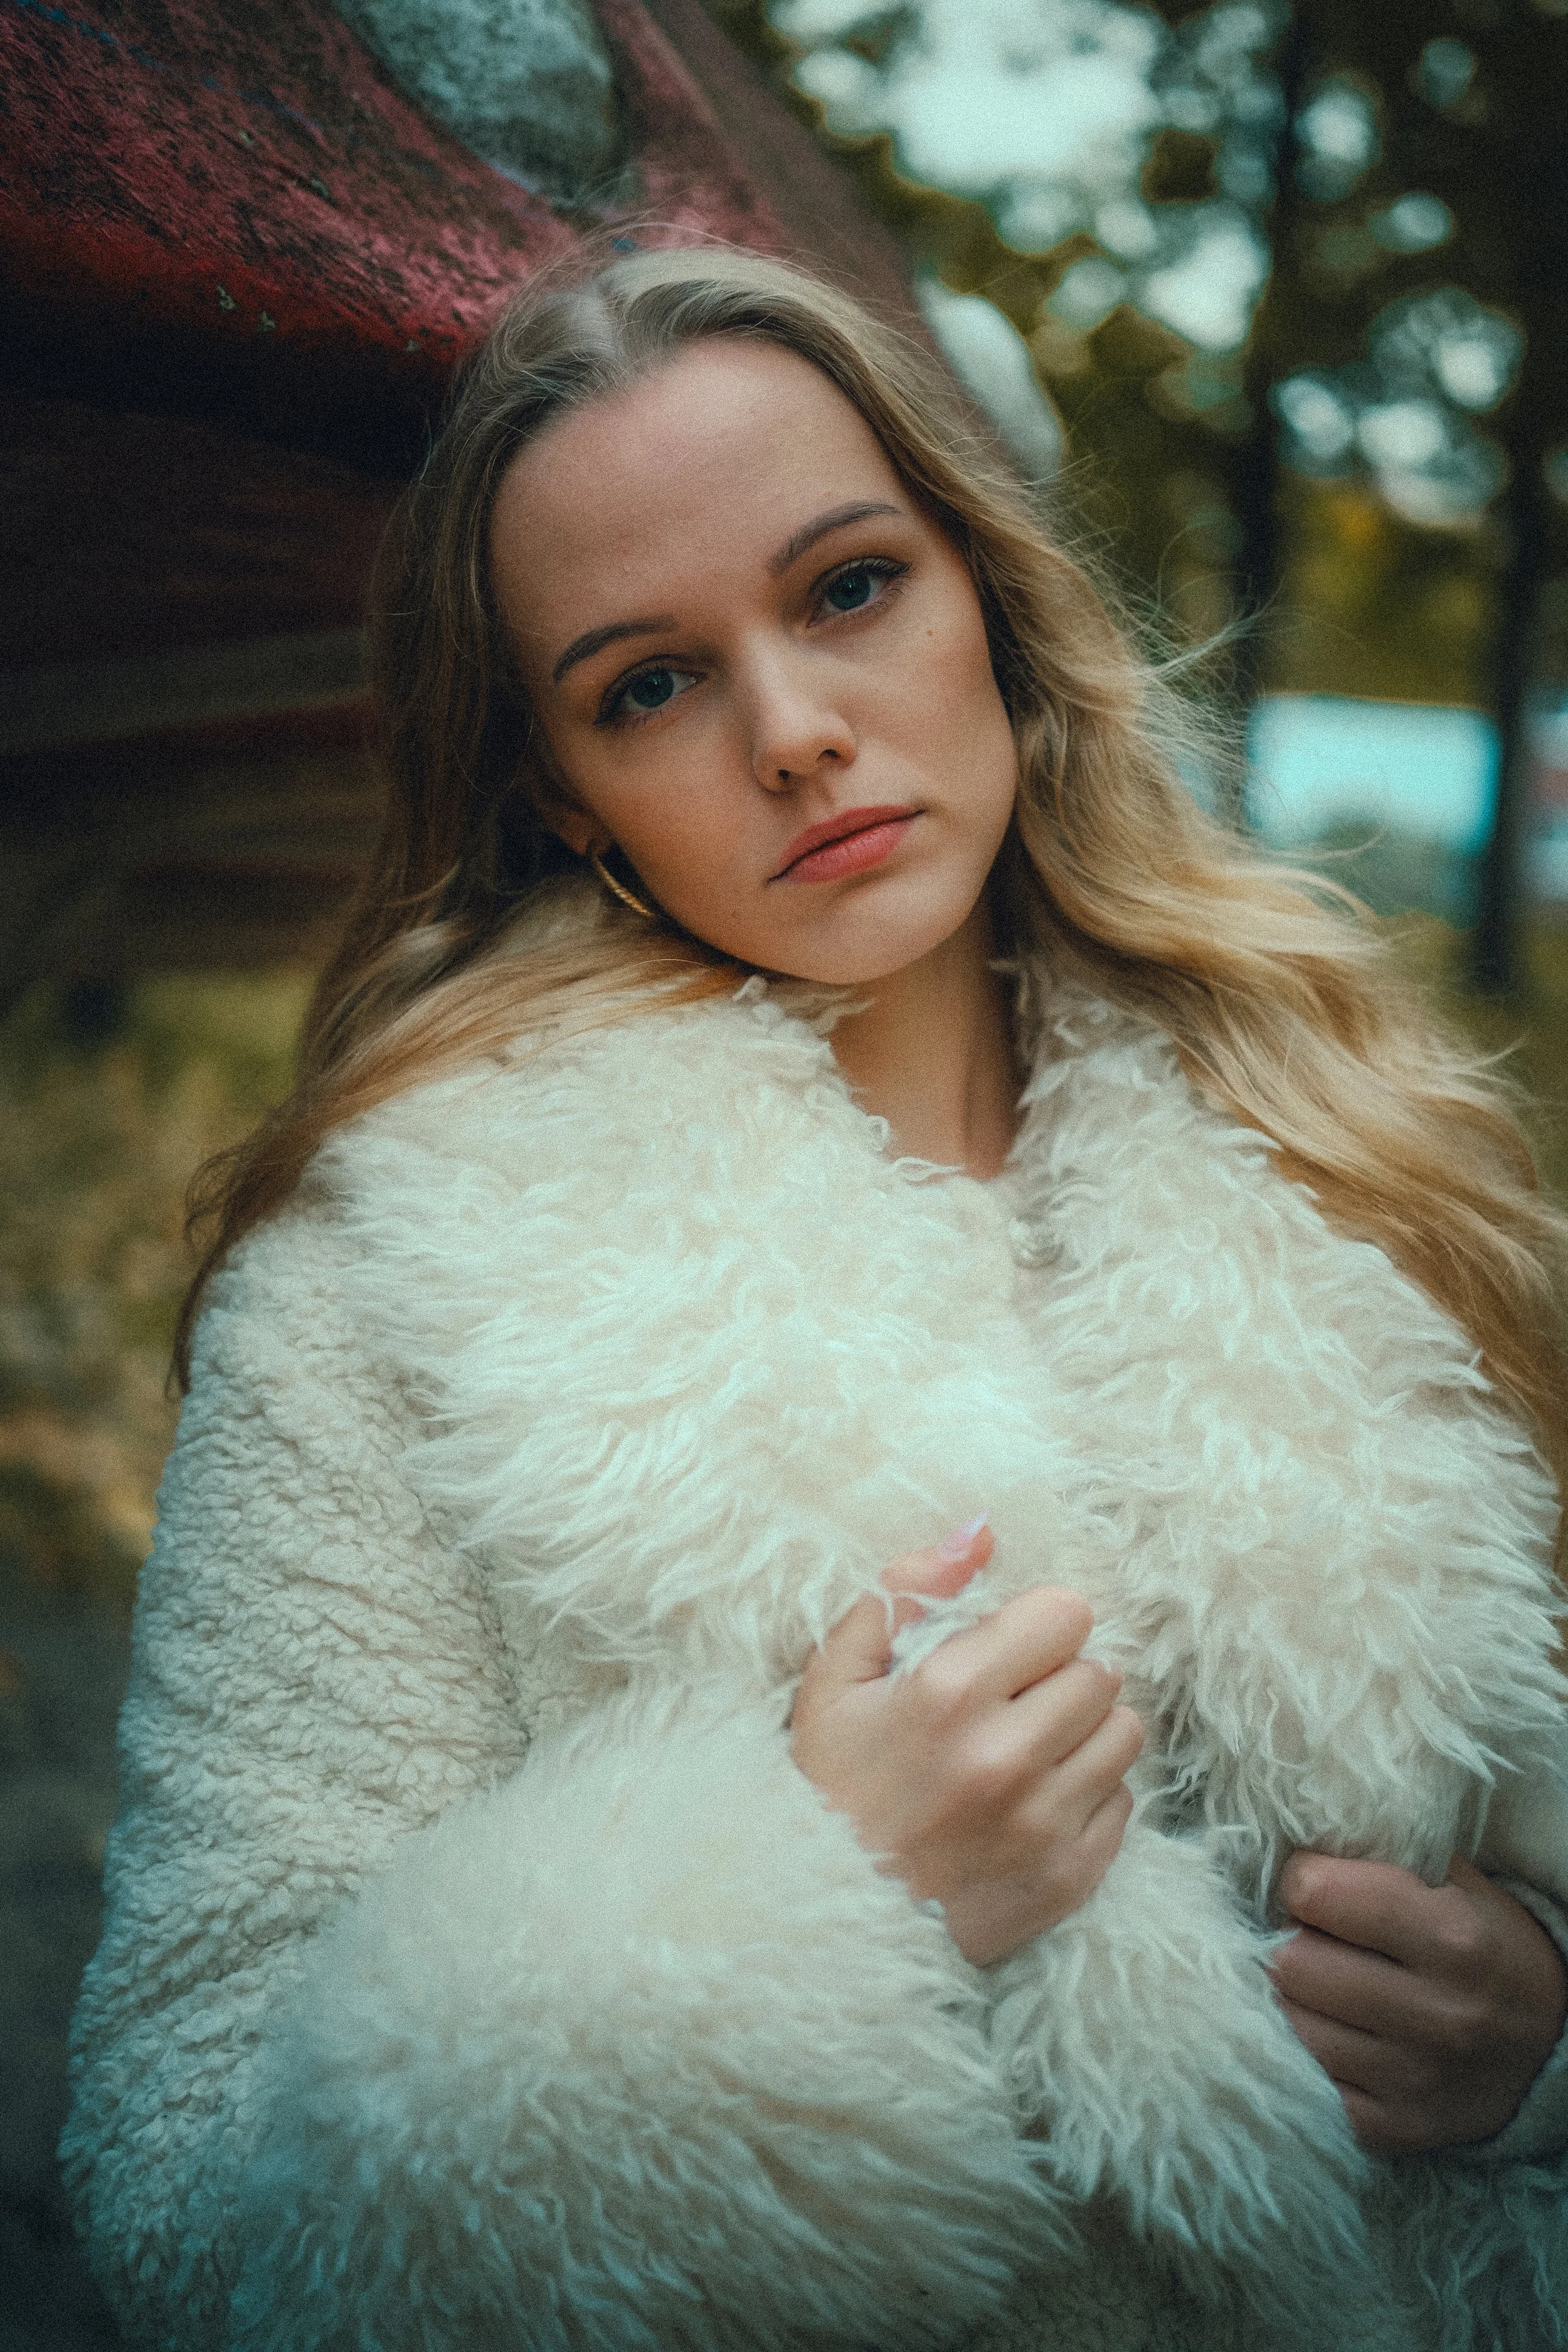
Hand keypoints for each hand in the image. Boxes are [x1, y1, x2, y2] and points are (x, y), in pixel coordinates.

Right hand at [789, 1520, 1144, 1967]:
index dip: (1036, 1625)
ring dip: (1085, 1731)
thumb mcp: (835, 1677)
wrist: (826, 1921)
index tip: (1006, 1649)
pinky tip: (1035, 1801)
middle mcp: (1005, 1757)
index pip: (1065, 1614)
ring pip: (1124, 1733)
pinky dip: (1089, 1794)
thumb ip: (905, 1590)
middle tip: (1011, 1704)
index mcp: (948, 1694)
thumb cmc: (829, 1786)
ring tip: (1031, 1748)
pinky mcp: (1068, 1877)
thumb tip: (982, 1531)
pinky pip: (1124, 1801)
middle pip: (1100, 1672)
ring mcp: (1043, 1823)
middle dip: (1059, 1677)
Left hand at [1272, 1851, 1567, 2151]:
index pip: (1315, 1893)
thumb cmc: (1481, 1942)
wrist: (1547, 2042)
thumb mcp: (1452, 1882)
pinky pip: (1305, 2082)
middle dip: (1293, 1939)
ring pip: (1289, 2024)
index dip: (1302, 1879)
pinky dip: (1305, 2053)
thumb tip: (1291, 1838)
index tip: (1314, 1883)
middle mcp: (1437, 2015)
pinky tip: (1332, 2032)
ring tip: (1323, 1984)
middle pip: (1291, 1962)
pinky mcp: (1393, 2129)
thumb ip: (1379, 1853)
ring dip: (1294, 1998)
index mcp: (1452, 1938)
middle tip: (1315, 1937)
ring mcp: (1414, 2080)